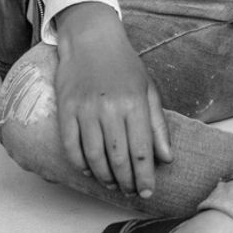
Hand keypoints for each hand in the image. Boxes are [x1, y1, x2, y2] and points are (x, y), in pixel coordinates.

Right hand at [55, 2, 171, 198]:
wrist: (91, 39)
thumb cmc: (124, 65)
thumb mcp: (148, 89)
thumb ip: (158, 125)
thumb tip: (166, 158)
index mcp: (135, 103)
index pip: (142, 151)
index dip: (146, 176)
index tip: (148, 192)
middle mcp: (110, 108)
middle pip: (119, 158)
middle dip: (126, 182)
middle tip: (130, 193)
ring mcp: (86, 110)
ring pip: (95, 156)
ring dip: (104, 176)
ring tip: (112, 184)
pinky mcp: (66, 110)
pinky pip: (72, 146)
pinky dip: (81, 164)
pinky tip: (90, 170)